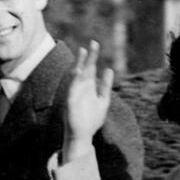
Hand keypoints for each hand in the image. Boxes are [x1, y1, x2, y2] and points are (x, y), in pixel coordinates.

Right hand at [63, 41, 113, 161]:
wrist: (83, 136)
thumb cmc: (92, 120)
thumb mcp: (103, 101)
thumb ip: (106, 86)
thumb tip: (109, 69)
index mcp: (89, 87)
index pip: (90, 68)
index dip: (92, 56)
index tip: (95, 43)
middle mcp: (81, 88)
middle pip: (85, 69)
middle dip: (88, 57)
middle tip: (93, 43)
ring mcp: (75, 94)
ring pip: (76, 76)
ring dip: (79, 64)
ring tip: (83, 53)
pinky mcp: (70, 103)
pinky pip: (71, 90)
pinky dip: (74, 81)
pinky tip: (77, 72)